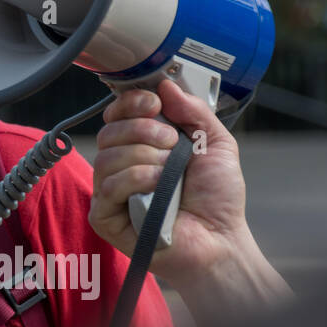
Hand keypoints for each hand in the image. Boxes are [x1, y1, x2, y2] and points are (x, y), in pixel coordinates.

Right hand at [88, 78, 251, 289]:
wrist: (221, 241)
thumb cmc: (217, 200)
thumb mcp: (217, 145)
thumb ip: (195, 112)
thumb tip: (166, 84)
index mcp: (141, 145)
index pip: (116, 113)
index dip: (130, 102)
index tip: (153, 103)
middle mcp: (121, 165)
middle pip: (109, 130)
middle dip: (142, 129)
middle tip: (171, 143)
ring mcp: (110, 191)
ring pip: (107, 156)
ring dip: (144, 157)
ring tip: (167, 172)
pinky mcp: (105, 217)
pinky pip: (108, 186)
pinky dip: (136, 180)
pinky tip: (157, 189)